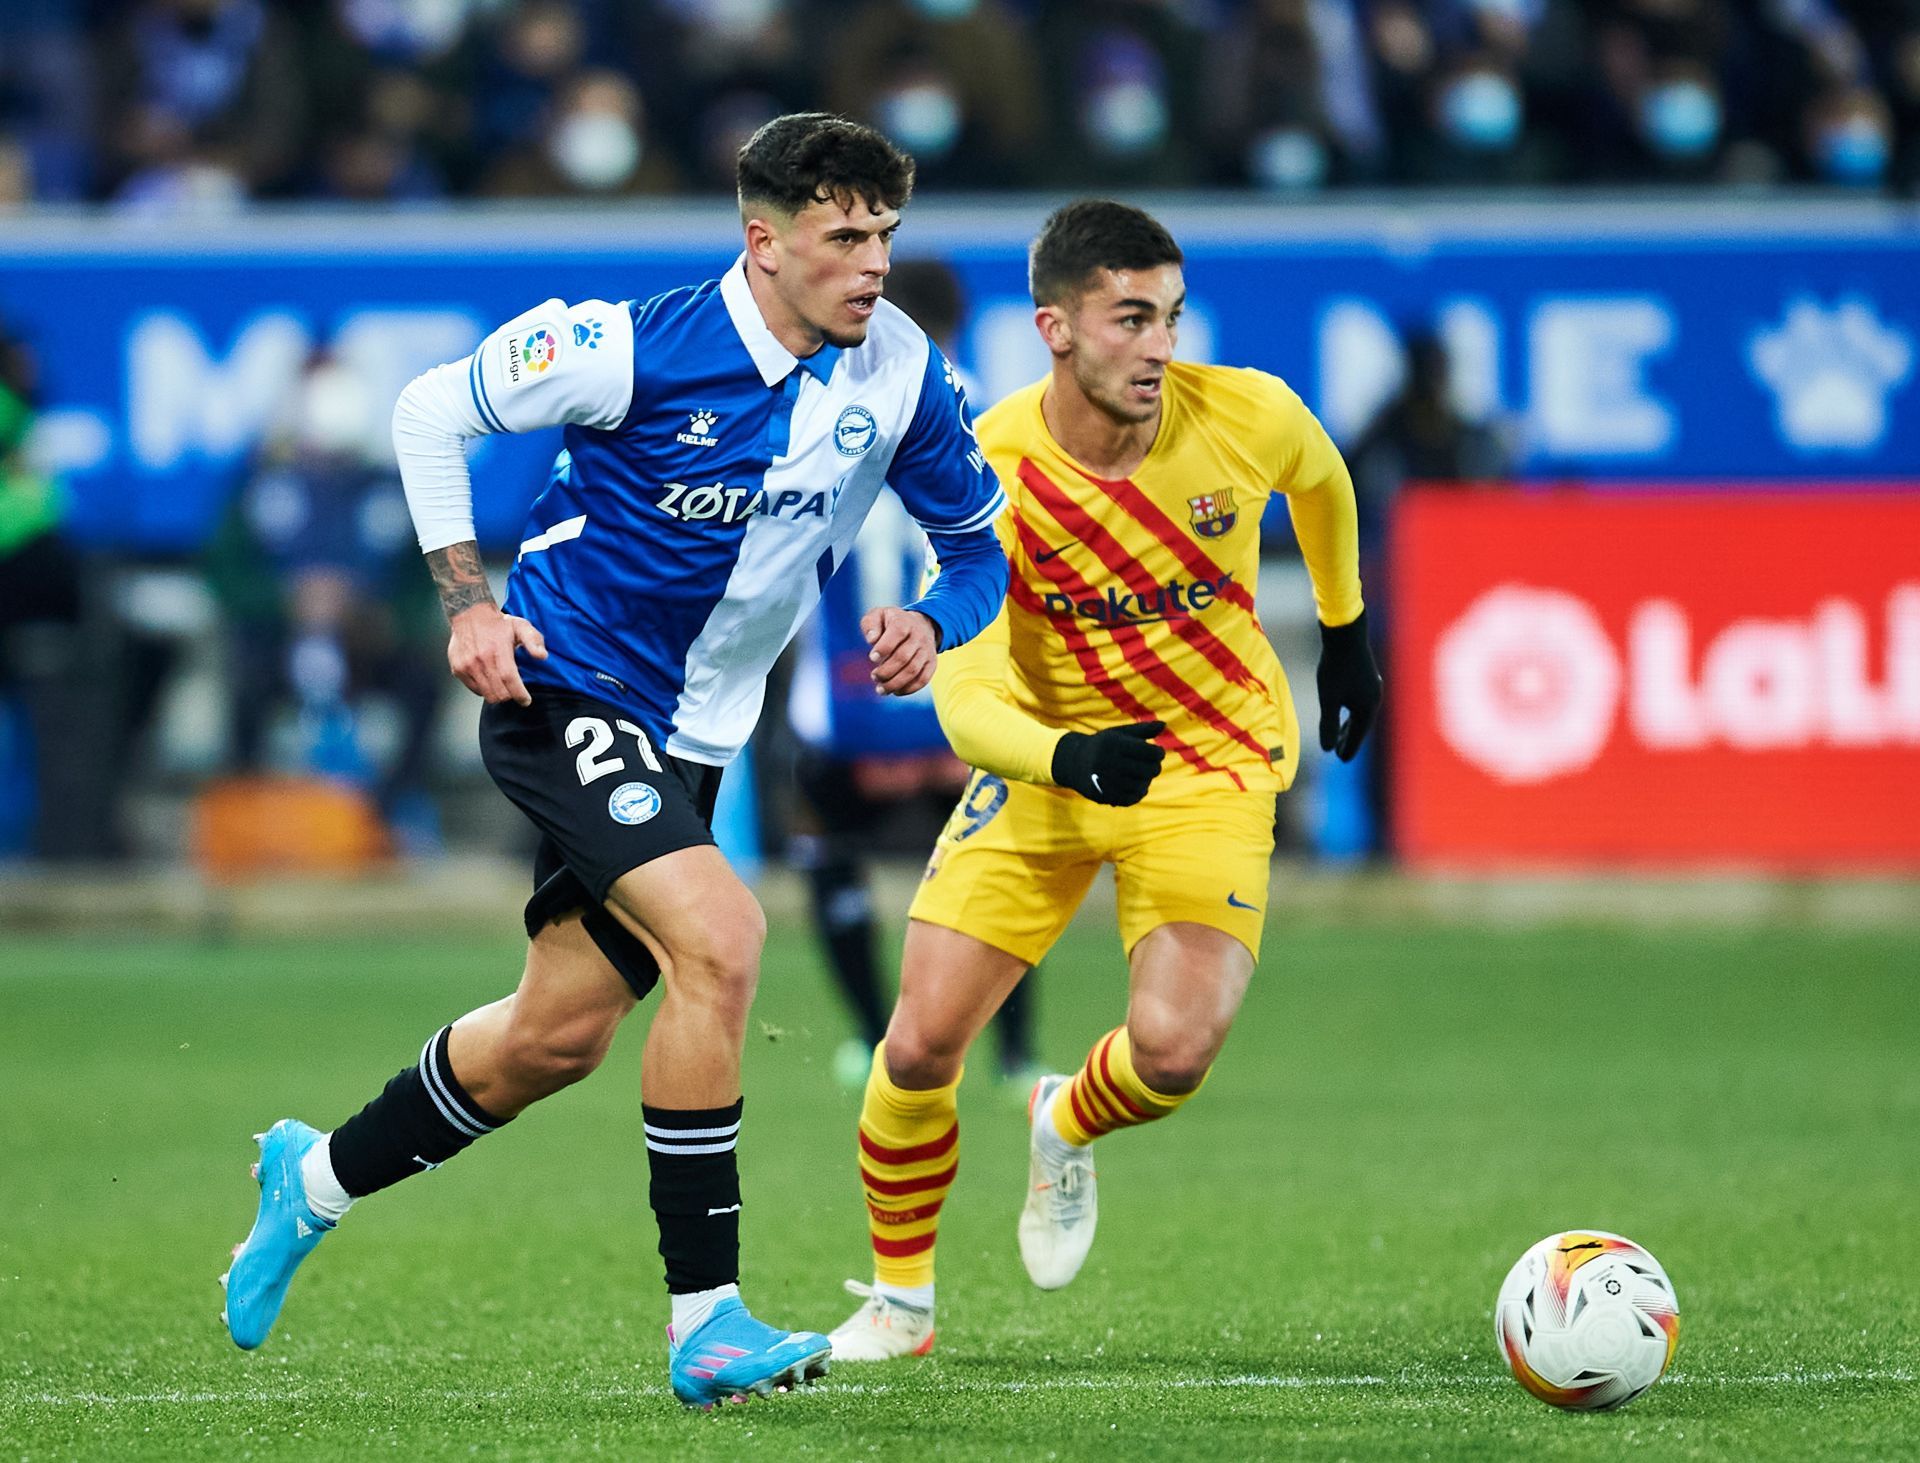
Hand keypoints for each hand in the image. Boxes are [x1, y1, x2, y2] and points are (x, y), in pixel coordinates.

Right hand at [447, 602, 547, 704]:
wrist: (469, 614)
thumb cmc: (497, 623)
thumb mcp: (521, 626)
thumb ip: (533, 641)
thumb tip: (542, 656)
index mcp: (498, 649)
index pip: (510, 679)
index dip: (519, 694)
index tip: (525, 700)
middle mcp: (480, 659)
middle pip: (498, 692)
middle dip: (510, 695)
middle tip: (514, 690)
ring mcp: (467, 666)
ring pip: (486, 694)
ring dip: (497, 693)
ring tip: (501, 683)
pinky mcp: (458, 669)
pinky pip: (474, 689)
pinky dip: (484, 689)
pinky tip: (489, 678)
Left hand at [862, 606, 939, 696]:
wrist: (920, 625)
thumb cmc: (891, 623)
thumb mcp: (878, 616)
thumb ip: (870, 625)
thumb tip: (872, 639)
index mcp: (904, 622)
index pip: (897, 633)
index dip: (884, 647)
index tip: (872, 658)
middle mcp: (918, 636)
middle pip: (903, 656)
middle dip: (886, 671)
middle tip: (874, 677)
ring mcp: (927, 651)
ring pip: (913, 671)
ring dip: (895, 683)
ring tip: (881, 689)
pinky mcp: (932, 664)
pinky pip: (923, 679)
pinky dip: (908, 689)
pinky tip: (895, 691)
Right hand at [1051, 720, 1166, 805]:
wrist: (1074, 762)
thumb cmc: (1103, 745)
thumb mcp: (1119, 733)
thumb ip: (1142, 730)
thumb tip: (1163, 724)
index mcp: (1115, 744)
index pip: (1150, 752)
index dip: (1158, 753)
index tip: (1157, 752)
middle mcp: (1109, 762)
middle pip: (1149, 770)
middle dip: (1154, 767)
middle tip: (1151, 765)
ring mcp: (1107, 781)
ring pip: (1142, 785)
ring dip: (1146, 780)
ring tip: (1143, 775)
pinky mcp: (1105, 795)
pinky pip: (1132, 798)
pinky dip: (1138, 793)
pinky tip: (1137, 786)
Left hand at [1317, 611, 1381, 761]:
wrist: (1345, 635)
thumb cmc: (1335, 667)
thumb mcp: (1329, 699)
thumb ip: (1328, 724)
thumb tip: (1327, 750)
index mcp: (1368, 707)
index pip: (1358, 735)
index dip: (1348, 747)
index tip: (1341, 759)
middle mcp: (1374, 698)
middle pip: (1362, 725)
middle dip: (1350, 738)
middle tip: (1339, 752)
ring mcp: (1373, 686)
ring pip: (1361, 712)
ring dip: (1351, 724)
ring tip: (1340, 733)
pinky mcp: (1368, 676)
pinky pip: (1361, 701)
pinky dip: (1352, 711)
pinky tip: (1344, 708)